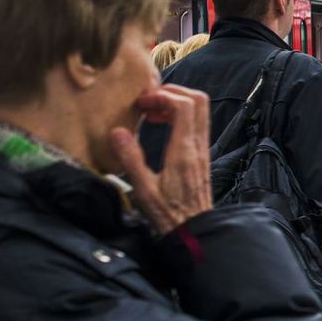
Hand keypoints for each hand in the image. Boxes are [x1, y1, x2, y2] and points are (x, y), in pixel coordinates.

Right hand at [110, 85, 212, 234]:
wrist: (194, 228)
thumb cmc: (167, 213)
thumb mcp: (143, 189)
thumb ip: (131, 159)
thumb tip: (118, 131)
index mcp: (183, 151)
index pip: (184, 107)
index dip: (163, 96)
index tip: (142, 103)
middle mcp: (197, 146)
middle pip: (198, 101)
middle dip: (173, 92)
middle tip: (148, 100)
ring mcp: (202, 149)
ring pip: (200, 111)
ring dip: (177, 102)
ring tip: (151, 111)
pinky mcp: (201, 154)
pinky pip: (196, 123)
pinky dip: (180, 115)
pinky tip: (160, 124)